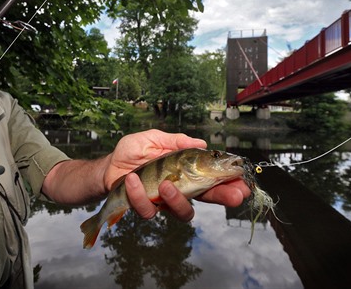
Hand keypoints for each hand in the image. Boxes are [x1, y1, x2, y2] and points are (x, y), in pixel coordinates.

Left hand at [105, 129, 250, 221]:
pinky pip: (149, 209)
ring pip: (182, 211)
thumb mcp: (154, 138)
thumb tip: (201, 143)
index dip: (229, 182)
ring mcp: (164, 202)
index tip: (242, 182)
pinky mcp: (146, 208)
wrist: (108, 166)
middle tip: (234, 196)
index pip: (212, 178)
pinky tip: (133, 179)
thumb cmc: (132, 152)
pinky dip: (139, 194)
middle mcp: (180, 189)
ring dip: (176, 198)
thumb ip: (176, 141)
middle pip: (208, 198)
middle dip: (223, 197)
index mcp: (186, 171)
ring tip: (164, 184)